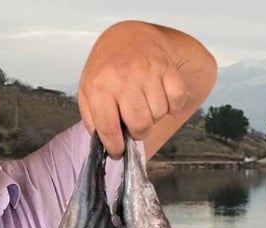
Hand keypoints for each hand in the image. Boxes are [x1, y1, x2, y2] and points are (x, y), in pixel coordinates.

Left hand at [78, 21, 190, 157]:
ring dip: (154, 115)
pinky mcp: (168, 69)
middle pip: (140, 125)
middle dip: (138, 132)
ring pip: (159, 115)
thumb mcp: (88, 89)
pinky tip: (160, 96)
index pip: (109, 129)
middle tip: (134, 124)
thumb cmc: (108, 67)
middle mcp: (124, 78)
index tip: (118, 152)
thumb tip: (106, 143)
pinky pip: (176, 102)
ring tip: (145, 102)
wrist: (131, 36)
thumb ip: (93, 118)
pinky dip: (171, 105)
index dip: (115, 147)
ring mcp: (148, 72)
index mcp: (100, 86)